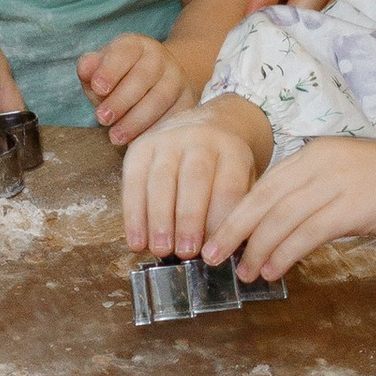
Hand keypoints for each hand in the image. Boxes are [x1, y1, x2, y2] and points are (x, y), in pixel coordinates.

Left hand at [79, 33, 189, 143]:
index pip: (124, 52)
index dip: (110, 70)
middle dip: (121, 100)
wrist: (158, 80)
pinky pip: (174, 116)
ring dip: (136, 120)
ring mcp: (176, 78)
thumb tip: (85, 69)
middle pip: (143, 76)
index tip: (97, 88)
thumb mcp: (101, 70)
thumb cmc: (120, 78)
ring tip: (116, 136)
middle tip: (103, 118)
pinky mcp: (187, 100)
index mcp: (135, 46)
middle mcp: (159, 58)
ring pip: (160, 98)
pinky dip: (155, 129)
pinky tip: (138, 140)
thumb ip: (90, 69)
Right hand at [125, 107, 265, 258]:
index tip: (213, 252)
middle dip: (189, 219)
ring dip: (159, 220)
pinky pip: (134, 182)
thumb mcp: (241, 180)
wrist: (207, 123)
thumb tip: (225, 251)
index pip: (228, 186)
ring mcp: (169, 139)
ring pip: (162, 180)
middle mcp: (201, 138)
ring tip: (160, 250)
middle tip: (186, 252)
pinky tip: (137, 240)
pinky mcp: (141, 146)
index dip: (219, 221)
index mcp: (232, 149)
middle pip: (195, 179)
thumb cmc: (224, 166)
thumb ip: (233, 211)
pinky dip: (134, 215)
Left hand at [212, 134, 375, 281]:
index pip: (265, 184)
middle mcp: (321, 161)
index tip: (217, 236)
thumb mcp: (349, 178)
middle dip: (233, 230)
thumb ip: (316, 193)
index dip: (236, 212)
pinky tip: (274, 270)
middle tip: (211, 256)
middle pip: (263, 199)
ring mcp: (338, 182)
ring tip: (244, 273)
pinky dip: (284, 253)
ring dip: (257, 249)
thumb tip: (283, 224)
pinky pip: (307, 232)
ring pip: (281, 218)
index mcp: (316, 153)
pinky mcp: (354, 205)